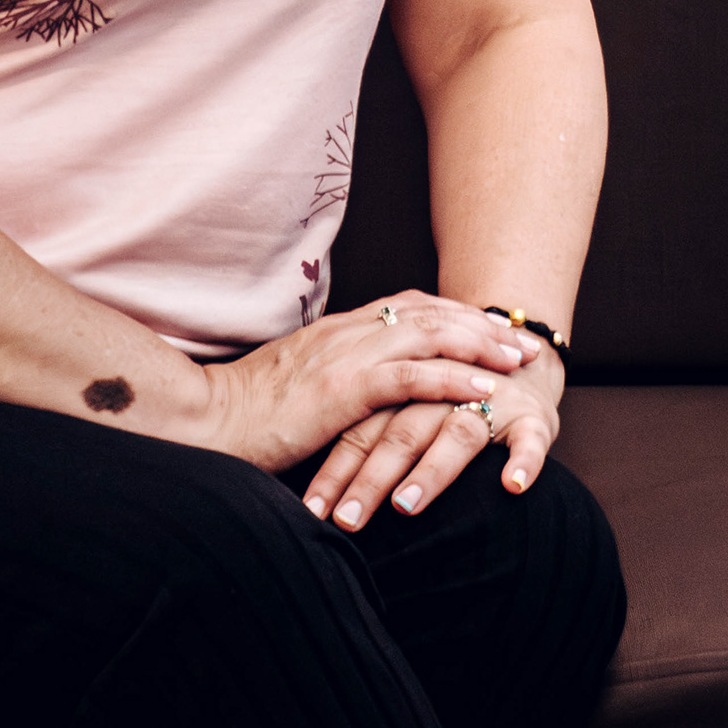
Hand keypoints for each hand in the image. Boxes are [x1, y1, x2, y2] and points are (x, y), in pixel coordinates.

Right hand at [194, 289, 526, 476]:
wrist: (206, 420)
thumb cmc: (247, 413)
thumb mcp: (296, 385)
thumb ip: (330, 377)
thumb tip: (359, 388)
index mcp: (336, 331)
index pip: (407, 307)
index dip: (454, 314)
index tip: (491, 326)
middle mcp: (346, 334)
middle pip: (428, 314)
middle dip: (480, 325)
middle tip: (522, 340)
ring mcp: (344, 358)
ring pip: (427, 336)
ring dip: (479, 346)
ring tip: (516, 360)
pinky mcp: (341, 390)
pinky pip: (408, 378)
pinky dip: (451, 379)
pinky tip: (483, 389)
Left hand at [300, 328, 564, 528]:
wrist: (522, 352)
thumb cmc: (451, 390)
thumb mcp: (405, 401)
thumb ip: (368, 428)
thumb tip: (314, 482)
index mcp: (405, 384)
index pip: (361, 427)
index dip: (334, 467)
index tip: (310, 510)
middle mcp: (445, 391)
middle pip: (400, 432)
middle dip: (369, 479)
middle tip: (345, 521)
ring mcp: (491, 403)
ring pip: (457, 435)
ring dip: (431, 471)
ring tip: (405, 506)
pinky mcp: (533, 417)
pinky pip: (530, 441)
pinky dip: (524, 460)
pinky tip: (513, 485)